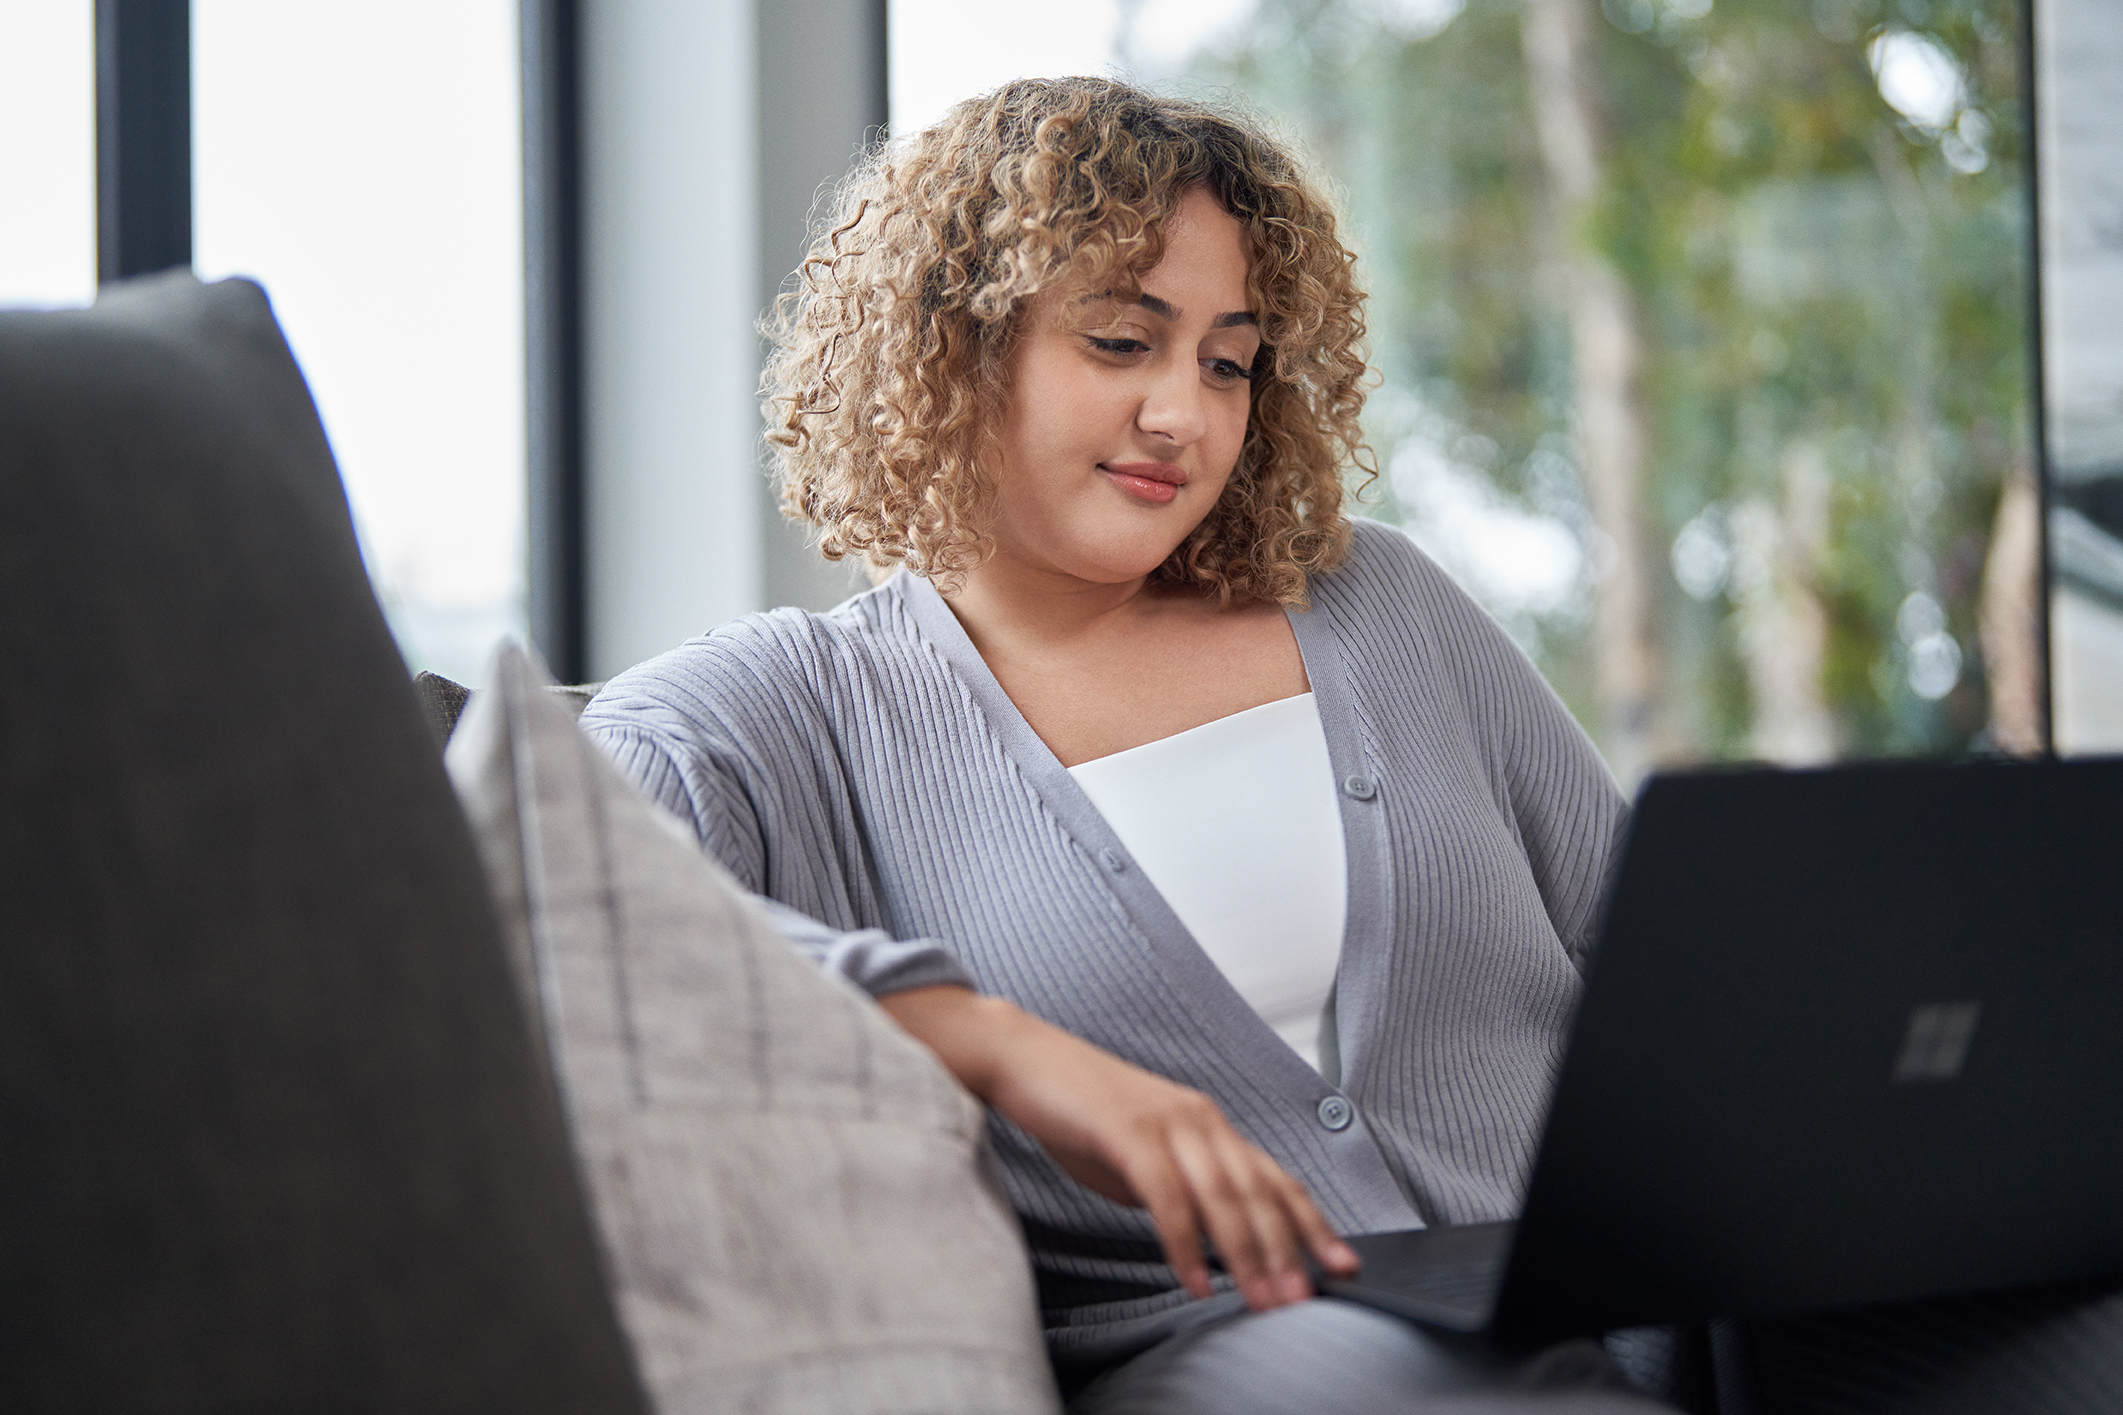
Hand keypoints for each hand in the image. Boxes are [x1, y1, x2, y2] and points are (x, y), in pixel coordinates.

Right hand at [879, 985, 1361, 1309]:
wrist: (1024, 1059)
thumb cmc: (1079, 1111)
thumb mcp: (1142, 1155)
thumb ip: (1179, 1188)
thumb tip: (1209, 1239)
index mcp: (1208, 1124)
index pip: (1274, 1177)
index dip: (1312, 1223)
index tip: (1343, 1265)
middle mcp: (1199, 1118)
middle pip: (1258, 1190)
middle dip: (1287, 1249)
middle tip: (1302, 1299)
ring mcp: (1166, 1122)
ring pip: (1223, 1194)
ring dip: (1246, 1253)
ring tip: (1263, 1300)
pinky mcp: (1128, 1131)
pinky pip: (1167, 1196)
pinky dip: (1185, 1244)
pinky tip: (1196, 1279)